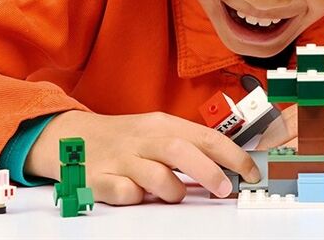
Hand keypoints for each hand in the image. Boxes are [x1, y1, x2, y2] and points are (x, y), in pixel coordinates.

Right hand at [26, 110, 259, 204]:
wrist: (71, 138)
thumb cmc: (125, 139)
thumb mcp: (158, 132)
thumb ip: (189, 147)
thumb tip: (229, 167)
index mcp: (162, 125)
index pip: (206, 136)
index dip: (233, 155)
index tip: (251, 173)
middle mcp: (143, 139)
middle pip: (181, 151)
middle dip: (209, 172)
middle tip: (224, 189)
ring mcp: (120, 159)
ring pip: (155, 176)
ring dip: (172, 190)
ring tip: (172, 194)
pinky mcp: (99, 179)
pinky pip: (126, 194)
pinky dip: (137, 198)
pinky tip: (136, 194)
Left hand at [256, 93, 323, 165]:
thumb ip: (321, 115)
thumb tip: (290, 131)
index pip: (294, 113)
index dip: (274, 130)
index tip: (260, 144)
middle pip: (300, 126)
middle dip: (277, 144)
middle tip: (263, 158)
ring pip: (316, 139)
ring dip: (293, 154)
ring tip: (276, 165)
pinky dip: (322, 160)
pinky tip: (309, 166)